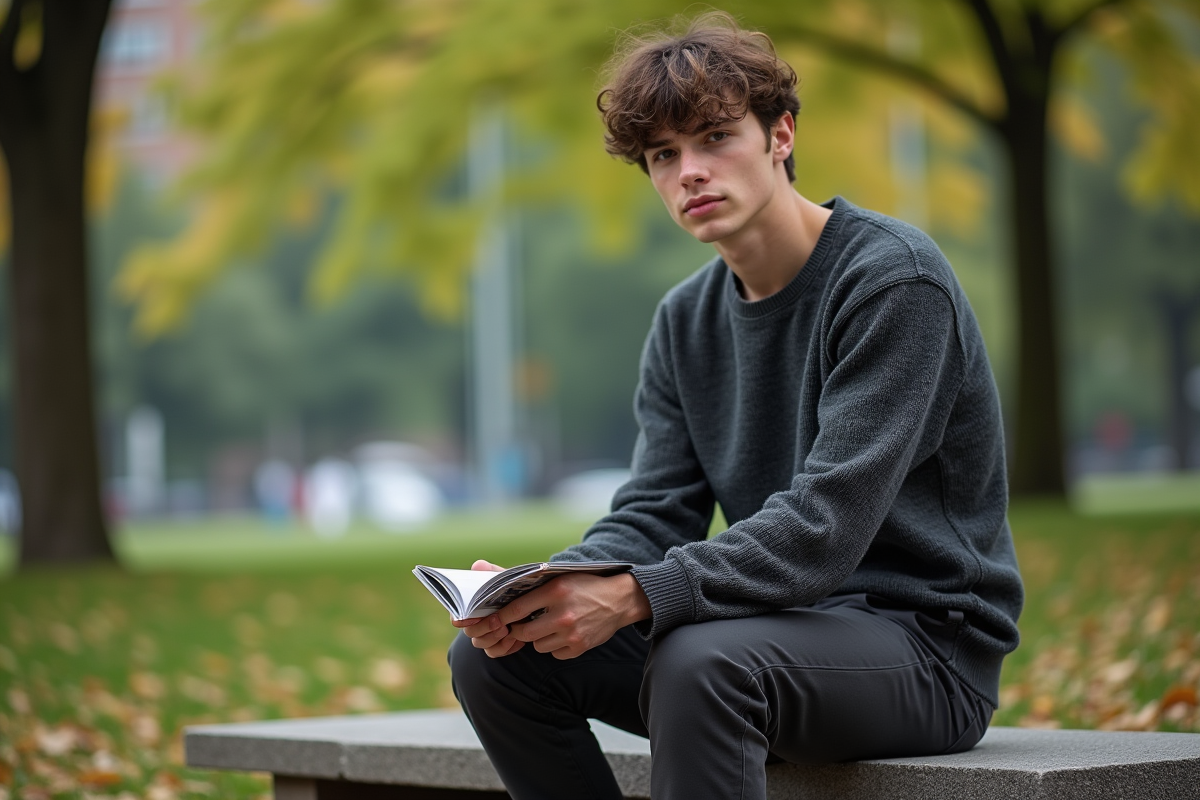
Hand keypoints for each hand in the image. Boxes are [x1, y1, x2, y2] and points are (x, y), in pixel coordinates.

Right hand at [451, 561, 526, 657]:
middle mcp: (474, 622)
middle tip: (498, 621)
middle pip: (469, 632)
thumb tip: (478, 565)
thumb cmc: (511, 589)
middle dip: (483, 627)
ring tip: (508, 630)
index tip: (470, 617)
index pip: (457, 616)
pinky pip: (495, 652)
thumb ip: (490, 573)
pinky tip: (517, 638)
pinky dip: (505, 647)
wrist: (533, 603)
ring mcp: (484, 636)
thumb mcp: (503, 578)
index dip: (460, 619)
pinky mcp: (497, 646)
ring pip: (480, 644)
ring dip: (494, 638)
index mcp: (471, 606)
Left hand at [499, 572, 650, 659]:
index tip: (496, 619)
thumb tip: (507, 596)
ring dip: (538, 638)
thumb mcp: (561, 578)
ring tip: (547, 627)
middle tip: (520, 626)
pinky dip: (554, 646)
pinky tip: (562, 634)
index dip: (503, 616)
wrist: (619, 600)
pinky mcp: (580, 647)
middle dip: (518, 631)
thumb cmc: (586, 587)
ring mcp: (572, 633)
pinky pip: (554, 653)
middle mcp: (563, 614)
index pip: (518, 608)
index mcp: (556, 591)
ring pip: (538, 646)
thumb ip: (537, 588)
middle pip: (525, 633)